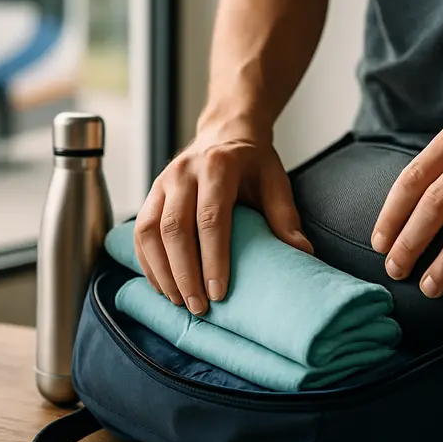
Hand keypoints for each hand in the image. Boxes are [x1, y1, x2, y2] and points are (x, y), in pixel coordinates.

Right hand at [134, 122, 312, 315]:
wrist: (224, 134)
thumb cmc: (252, 164)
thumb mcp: (275, 182)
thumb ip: (285, 217)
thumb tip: (302, 254)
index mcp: (218, 167)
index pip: (210, 218)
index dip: (212, 259)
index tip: (218, 293)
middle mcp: (184, 173)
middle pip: (174, 229)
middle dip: (184, 273)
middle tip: (198, 307)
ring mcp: (162, 183)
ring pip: (150, 232)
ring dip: (162, 272)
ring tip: (178, 302)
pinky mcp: (150, 195)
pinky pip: (140, 233)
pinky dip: (148, 263)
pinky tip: (162, 287)